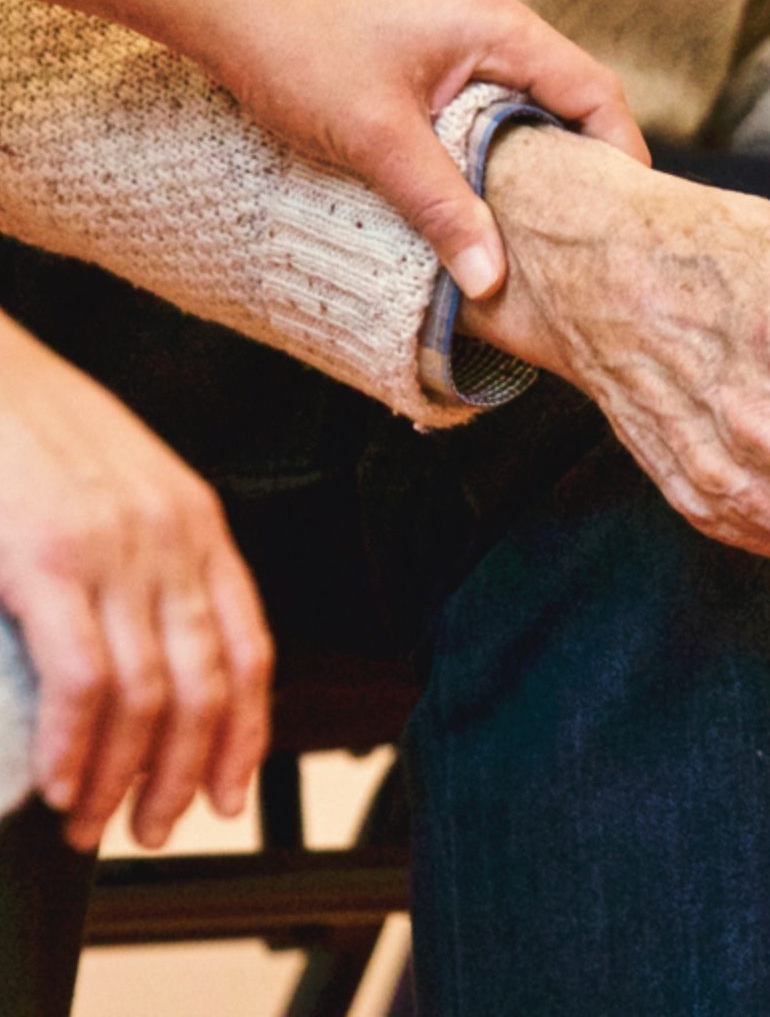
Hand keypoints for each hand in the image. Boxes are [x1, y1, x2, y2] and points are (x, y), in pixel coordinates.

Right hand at [0, 316, 272, 849]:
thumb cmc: (32, 430)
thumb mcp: (118, 485)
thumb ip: (143, 557)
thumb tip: (138, 647)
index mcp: (196, 523)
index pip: (251, 646)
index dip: (248, 731)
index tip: (233, 790)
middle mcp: (174, 540)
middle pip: (210, 684)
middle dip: (191, 773)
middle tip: (160, 826)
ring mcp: (116, 552)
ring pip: (154, 697)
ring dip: (129, 777)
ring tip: (98, 822)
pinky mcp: (49, 562)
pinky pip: (85, 683)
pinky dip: (76, 748)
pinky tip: (60, 785)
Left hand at [187, 0, 649, 299]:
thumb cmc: (294, 47)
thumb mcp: (376, 140)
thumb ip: (443, 209)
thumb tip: (491, 280)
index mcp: (496, 23)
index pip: (594, 90)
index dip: (621, 153)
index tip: (626, 214)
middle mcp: (490, 11)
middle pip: (571, 90)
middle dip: (585, 157)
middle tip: (589, 226)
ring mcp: (460, 17)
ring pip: (530, 90)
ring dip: (539, 146)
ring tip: (541, 213)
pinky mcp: (431, 32)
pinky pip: (492, 85)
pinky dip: (501, 130)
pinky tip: (484, 175)